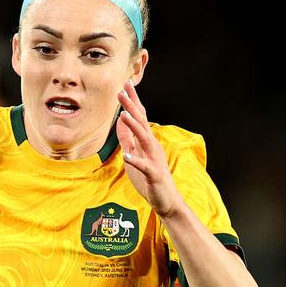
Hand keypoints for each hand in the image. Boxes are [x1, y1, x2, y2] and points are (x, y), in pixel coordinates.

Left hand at [116, 80, 183, 217]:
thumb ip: (128, 138)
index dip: (132, 101)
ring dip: (134, 126)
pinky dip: (135, 160)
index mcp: (146, 141)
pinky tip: (127, 155)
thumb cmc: (149, 178)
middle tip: (121, 90)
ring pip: (143, 139)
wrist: (165, 200)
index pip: (139, 117)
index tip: (125, 85)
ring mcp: (154, 159)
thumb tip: (120, 120)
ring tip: (123, 115)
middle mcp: (152, 146)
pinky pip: (143, 166)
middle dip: (131, 106)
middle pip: (141, 122)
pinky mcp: (154, 174)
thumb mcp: (134, 154)